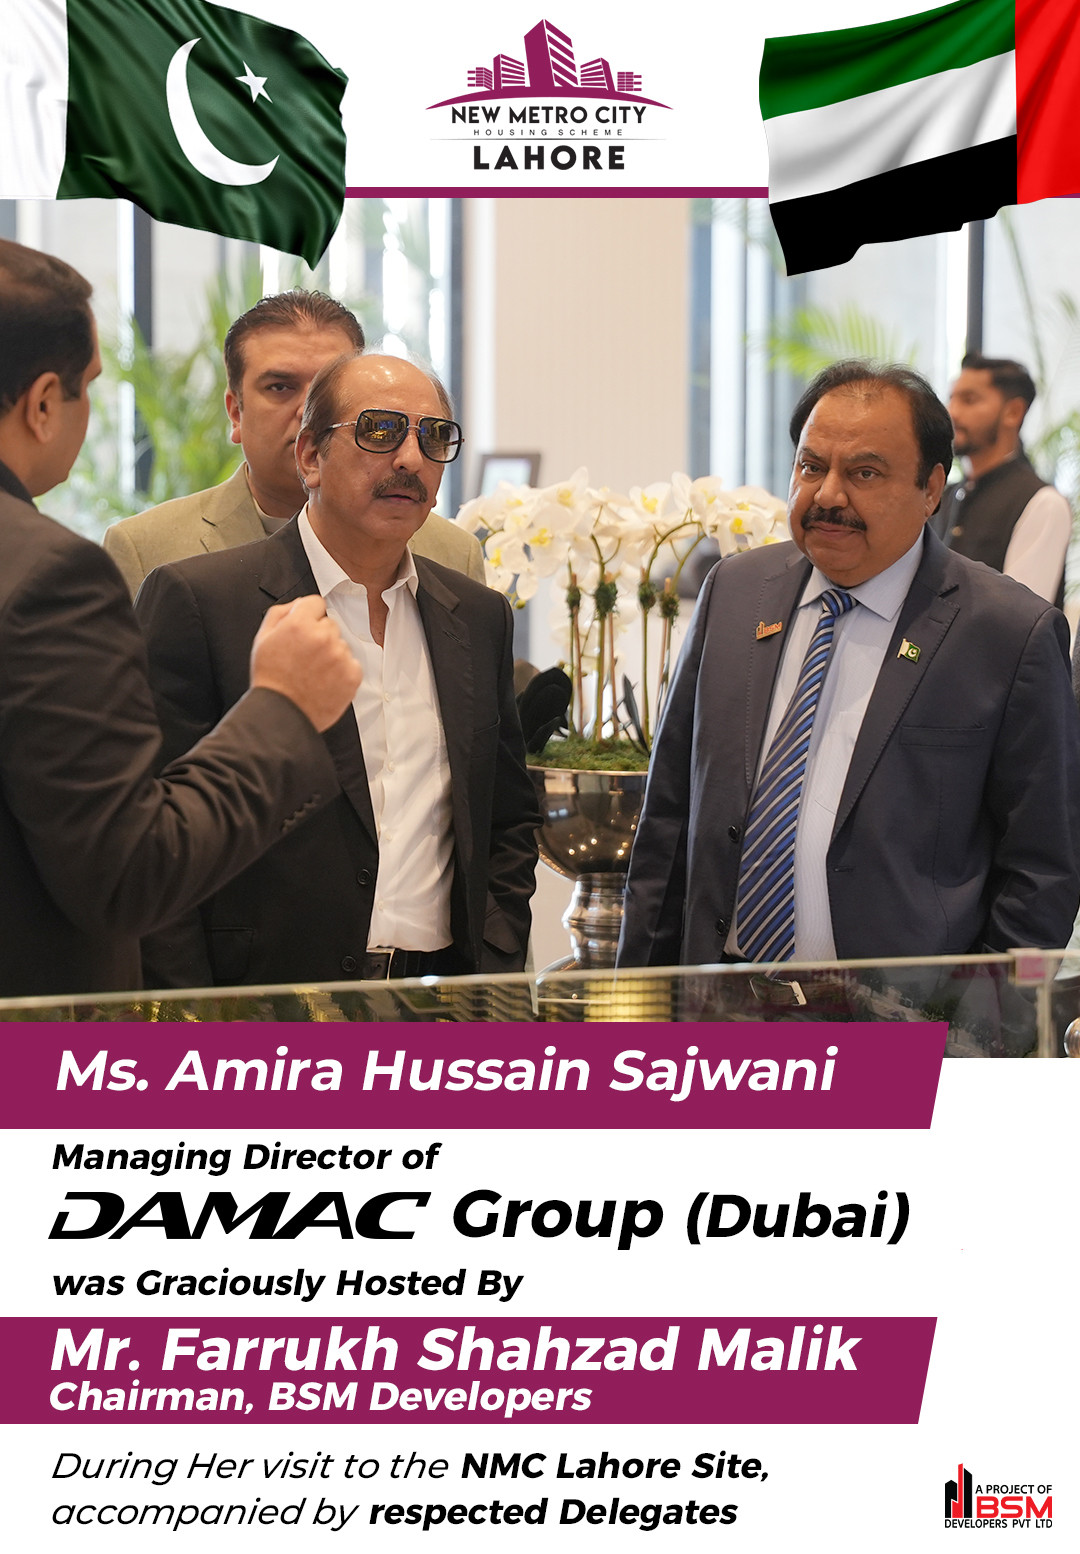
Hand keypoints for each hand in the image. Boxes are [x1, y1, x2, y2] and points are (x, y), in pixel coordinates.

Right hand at [249, 594, 360, 731]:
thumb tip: (299, 604)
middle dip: (319, 636)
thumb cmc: (271, 678)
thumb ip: (281, 613)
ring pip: (341, 645)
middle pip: (329, 624)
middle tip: (305, 657)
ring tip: (313, 673)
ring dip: (331, 655)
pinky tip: (324, 681)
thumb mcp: (263, 638)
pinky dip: (341, 672)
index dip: (308, 616)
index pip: (316, 603)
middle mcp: (322, 637)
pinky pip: (352, 663)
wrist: (282, 714)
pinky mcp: (352, 674)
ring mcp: (340, 656)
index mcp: (299, 624)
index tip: (305, 630)